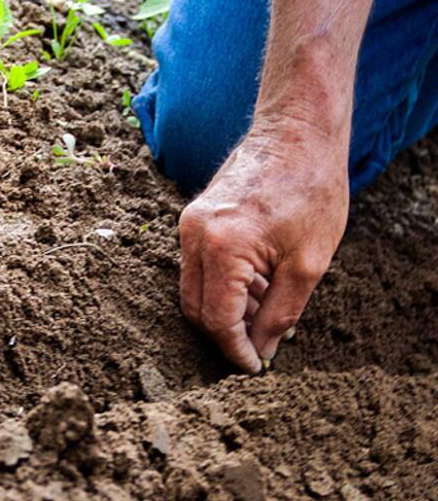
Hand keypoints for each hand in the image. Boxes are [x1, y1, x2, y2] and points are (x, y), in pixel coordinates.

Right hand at [177, 122, 348, 372]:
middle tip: (259, 347)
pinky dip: (222, 285)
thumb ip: (281, 313)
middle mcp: (194, 237)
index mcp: (223, 248)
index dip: (236, 350)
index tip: (255, 367)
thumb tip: (262, 350)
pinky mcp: (192, 218)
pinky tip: (256, 286)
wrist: (296, 133)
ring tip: (266, 311)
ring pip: (193, 289)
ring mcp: (188, 225)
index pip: (218, 319)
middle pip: (195, 309)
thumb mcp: (309, 263)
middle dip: (225, 334)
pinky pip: (197, 267)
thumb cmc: (311, 190)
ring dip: (225, 310)